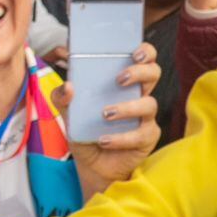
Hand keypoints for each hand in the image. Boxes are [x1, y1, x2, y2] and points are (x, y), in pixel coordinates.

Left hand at [54, 43, 161, 194]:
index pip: (144, 58)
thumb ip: (62, 97)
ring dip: (127, 108)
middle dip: (140, 72)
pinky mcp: (147, 138)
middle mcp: (139, 95)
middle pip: (154, 73)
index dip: (146, 51)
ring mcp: (146, 117)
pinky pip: (140, 134)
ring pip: (149, 104)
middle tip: (120, 79)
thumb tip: (68, 87)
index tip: (134, 52)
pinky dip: (120, 137)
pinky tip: (103, 140)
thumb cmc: (85, 131)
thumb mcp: (69, 113)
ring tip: (105, 114)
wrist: (92, 165)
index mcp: (125, 82)